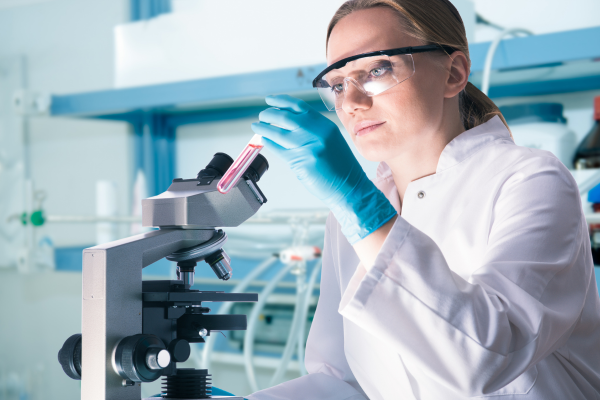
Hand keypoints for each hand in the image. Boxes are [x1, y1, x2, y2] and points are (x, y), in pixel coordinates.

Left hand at [251, 95, 396, 243]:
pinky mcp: (301, 162)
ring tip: (257, 127)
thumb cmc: (340, 166)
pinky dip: (269, 143)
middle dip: (269, 115)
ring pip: (278, 133)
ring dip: (264, 128)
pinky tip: (265, 141)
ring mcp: (308, 147)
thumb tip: (287, 122)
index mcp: (324, 125)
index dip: (281, 101)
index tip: (270, 100)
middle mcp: (316, 132)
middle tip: (261, 116)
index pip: (298, 106)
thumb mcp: (330, 140)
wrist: (350, 187)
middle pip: (285, 117)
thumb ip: (312, 129)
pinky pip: (279, 150)